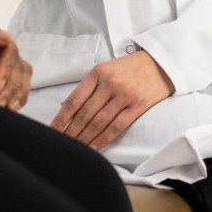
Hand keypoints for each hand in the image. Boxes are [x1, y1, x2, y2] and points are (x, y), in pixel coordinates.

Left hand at [0, 16, 31, 109]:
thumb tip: (9, 38)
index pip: (10, 52)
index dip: (7, 69)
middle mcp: (5, 50)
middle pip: (19, 68)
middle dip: (11, 87)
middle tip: (0, 101)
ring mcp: (8, 63)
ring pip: (22, 78)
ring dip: (17, 94)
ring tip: (7, 107)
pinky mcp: (6, 76)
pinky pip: (20, 87)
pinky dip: (18, 98)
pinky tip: (11, 108)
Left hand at [50, 50, 174, 150]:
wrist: (160, 62)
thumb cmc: (129, 68)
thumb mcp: (106, 70)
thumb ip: (87, 88)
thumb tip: (64, 106)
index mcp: (97, 73)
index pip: (74, 100)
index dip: (61, 118)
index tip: (51, 131)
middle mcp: (109, 83)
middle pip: (84, 113)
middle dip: (70, 132)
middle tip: (61, 145)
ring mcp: (124, 95)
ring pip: (99, 122)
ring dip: (85, 138)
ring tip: (75, 149)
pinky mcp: (138, 106)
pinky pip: (117, 127)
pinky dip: (103, 139)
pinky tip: (94, 148)